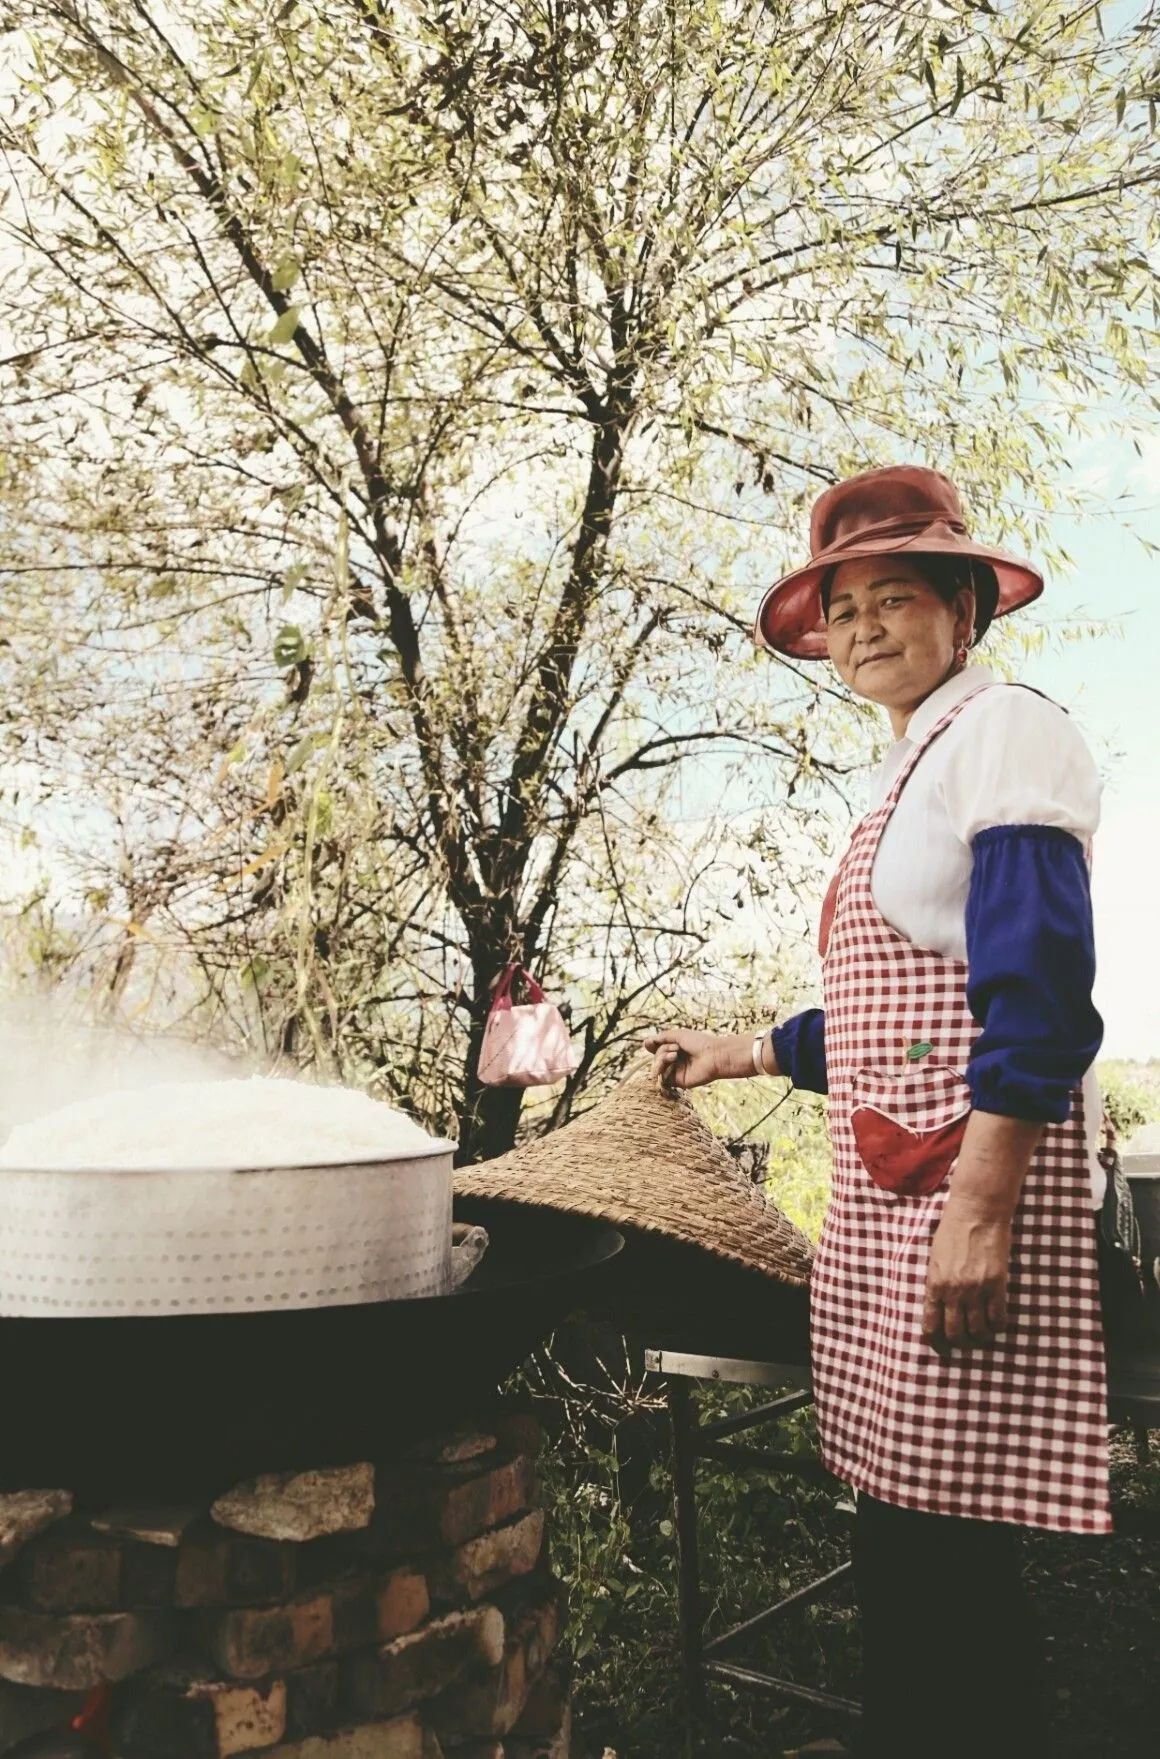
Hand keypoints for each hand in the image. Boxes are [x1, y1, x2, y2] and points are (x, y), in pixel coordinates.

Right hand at [641, 1029, 751, 1089]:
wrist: (714, 1056)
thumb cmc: (700, 1043)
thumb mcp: (679, 1035)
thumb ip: (662, 1037)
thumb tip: (645, 1042)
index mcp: (676, 1049)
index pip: (656, 1049)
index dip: (651, 1046)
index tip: (649, 1043)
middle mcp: (675, 1061)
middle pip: (655, 1057)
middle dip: (662, 1050)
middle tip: (676, 1049)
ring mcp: (676, 1072)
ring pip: (656, 1067)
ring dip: (662, 1058)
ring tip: (675, 1055)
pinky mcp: (677, 1082)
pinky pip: (662, 1078)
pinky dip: (662, 1068)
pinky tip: (671, 1060)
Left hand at [922, 1197, 1011, 1354]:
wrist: (977, 1212)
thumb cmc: (952, 1231)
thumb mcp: (935, 1258)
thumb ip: (936, 1284)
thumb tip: (939, 1307)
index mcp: (934, 1284)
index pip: (932, 1326)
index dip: (937, 1343)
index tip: (943, 1350)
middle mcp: (953, 1291)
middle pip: (955, 1333)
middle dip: (960, 1344)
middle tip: (966, 1344)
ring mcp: (976, 1290)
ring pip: (978, 1330)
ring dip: (980, 1338)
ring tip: (983, 1336)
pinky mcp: (996, 1285)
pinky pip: (998, 1318)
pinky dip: (998, 1326)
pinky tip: (997, 1325)